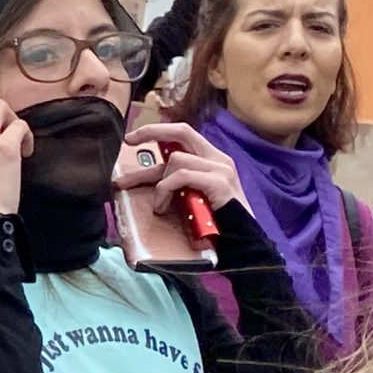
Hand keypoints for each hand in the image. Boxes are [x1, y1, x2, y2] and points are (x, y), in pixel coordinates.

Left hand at [117, 120, 244, 217]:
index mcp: (212, 159)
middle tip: (128, 141)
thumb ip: (176, 181)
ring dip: (159, 184)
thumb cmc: (215, 222)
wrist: (244, 241)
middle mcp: (218, 158)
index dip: (157, 132)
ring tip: (158, 207)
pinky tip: (162, 207)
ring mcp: (221, 169)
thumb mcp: (191, 195)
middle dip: (152, 131)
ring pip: (177, 159)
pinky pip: (182, 176)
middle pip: (182, 131)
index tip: (132, 139)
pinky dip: (166, 190)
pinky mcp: (219, 182)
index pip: (183, 134)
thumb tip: (144, 177)